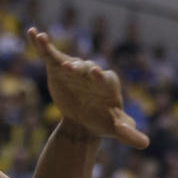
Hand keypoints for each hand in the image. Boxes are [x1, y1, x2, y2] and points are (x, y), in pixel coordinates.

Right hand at [28, 28, 149, 148]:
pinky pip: (50, 54)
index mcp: (106, 84)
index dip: (99, 76)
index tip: (95, 73)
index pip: (103, 78)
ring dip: (55, 53)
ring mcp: (74, 69)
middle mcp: (90, 72)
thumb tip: (145, 144)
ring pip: (66, 59)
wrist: (84, 120)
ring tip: (43, 42)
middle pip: (84, 68)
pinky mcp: (59, 68)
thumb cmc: (103, 121)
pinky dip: (41, 44)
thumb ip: (128, 133)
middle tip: (71, 68)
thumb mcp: (115, 128)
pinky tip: (32, 33)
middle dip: (78, 68)